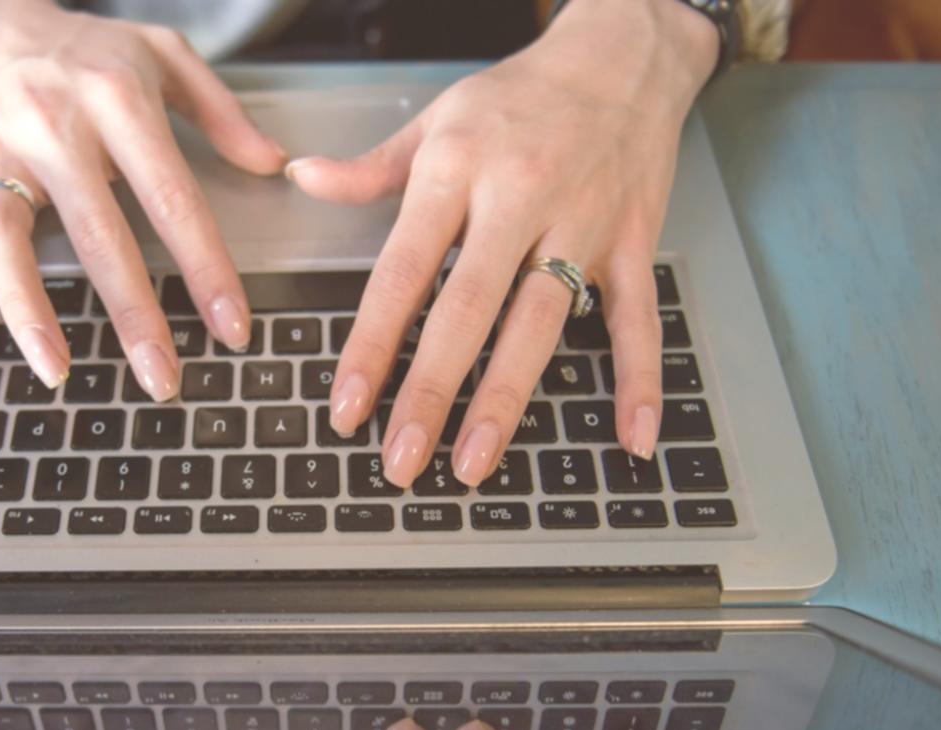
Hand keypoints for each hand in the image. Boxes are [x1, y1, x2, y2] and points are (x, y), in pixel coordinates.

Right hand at [0, 0, 286, 396]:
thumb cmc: (81, 46)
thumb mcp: (162, 53)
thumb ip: (222, 109)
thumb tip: (273, 163)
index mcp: (117, 100)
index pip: (172, 197)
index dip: (205, 267)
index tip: (231, 327)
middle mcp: (56, 128)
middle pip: (99, 235)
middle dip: (134, 314)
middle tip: (163, 377)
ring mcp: (4, 155)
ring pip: (13, 242)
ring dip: (32, 312)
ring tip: (58, 370)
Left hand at [288, 0, 718, 486]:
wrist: (623, 54)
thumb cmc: (521, 95)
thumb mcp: (437, 119)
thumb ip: (371, 167)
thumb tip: (301, 178)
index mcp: (458, 170)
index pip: (403, 270)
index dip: (372, 343)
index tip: (347, 405)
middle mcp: (518, 199)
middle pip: (468, 310)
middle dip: (431, 391)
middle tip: (400, 458)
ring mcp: (581, 223)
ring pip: (540, 324)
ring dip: (505, 400)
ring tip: (472, 464)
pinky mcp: (632, 241)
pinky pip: (638, 320)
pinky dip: (639, 381)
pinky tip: (630, 439)